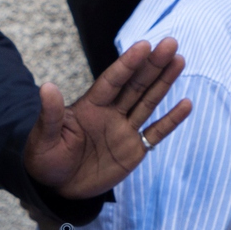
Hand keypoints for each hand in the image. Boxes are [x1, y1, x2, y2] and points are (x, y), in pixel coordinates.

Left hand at [24, 39, 191, 198]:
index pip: (112, 80)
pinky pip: (155, 133)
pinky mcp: (133, 150)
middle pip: (136, 85)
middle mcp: (110, 113)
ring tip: (179, 60)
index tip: (144, 45)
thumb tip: (46, 86)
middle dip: (153, 64)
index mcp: (90, 106)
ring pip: (148, 102)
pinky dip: (171, 120)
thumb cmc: (45, 158)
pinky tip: (186, 103)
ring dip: (164, 82)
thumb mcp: (44, 137)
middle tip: (171, 42)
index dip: (128, 64)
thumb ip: (51, 114)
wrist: (56, 187)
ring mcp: (124, 130)